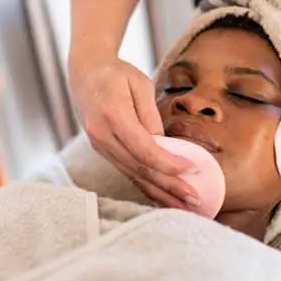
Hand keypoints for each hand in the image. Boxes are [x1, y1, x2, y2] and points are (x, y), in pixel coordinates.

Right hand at [69, 57, 198, 207]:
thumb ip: (151, 115)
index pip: (145, 149)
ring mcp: (100, 146)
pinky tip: (163, 197)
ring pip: (133, 175)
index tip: (193, 168)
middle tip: (195, 199)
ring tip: (184, 206)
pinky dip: (146, 186)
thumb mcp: (140, 84)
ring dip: (160, 192)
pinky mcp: (103, 151)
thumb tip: (166, 146)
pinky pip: (126, 172)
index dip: (170, 163)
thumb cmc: (117, 73)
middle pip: (140, 168)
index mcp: (113, 115)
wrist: (85, 74)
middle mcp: (102, 136)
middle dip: (170, 185)